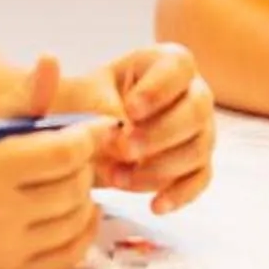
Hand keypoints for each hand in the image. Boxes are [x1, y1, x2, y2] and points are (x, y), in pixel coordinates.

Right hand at [0, 57, 103, 268]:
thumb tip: (53, 59)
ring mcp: (5, 250)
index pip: (66, 152)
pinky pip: (68, 256)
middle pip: (76, 186)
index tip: (98, 127)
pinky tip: (70, 212)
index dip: (90, 136)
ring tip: (65, 181)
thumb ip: (24, 97)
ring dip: (82, 198)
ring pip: (77, 219)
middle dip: (82, 167)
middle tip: (72, 155)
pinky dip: (80, 232)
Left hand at [87, 43, 216, 213]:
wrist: (82, 146)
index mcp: (162, 63)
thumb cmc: (80, 110)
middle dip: (161, 133)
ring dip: (161, 167)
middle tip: (125, 149)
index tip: (130, 110)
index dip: (158, 89)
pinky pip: (200, 178)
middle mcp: (190, 92)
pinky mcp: (196, 163)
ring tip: (119, 178)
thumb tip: (82, 91)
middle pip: (197, 108)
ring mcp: (198, 129)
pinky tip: (155, 205)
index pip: (178, 66)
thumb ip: (72, 93)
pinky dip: (180, 193)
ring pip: (199, 147)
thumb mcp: (68, 95)